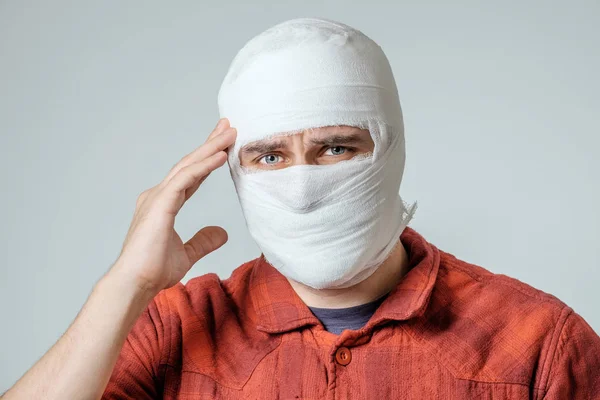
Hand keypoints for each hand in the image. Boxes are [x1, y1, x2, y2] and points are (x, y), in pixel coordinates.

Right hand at [110, 118, 236, 294]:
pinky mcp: (161, 203)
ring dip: (210, 147)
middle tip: (228, 126)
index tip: (223, 145)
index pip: (192, 176)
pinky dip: (204, 165)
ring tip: (229, 132)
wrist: (135, 283)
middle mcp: (159, 195)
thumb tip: (222, 233)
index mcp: (164, 204)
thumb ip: (203, 241)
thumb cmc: (152, 271)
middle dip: (210, 143)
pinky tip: (220, 155)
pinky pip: (186, 178)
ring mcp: (158, 197)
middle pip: (190, 163)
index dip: (208, 160)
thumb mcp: (186, 254)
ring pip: (189, 165)